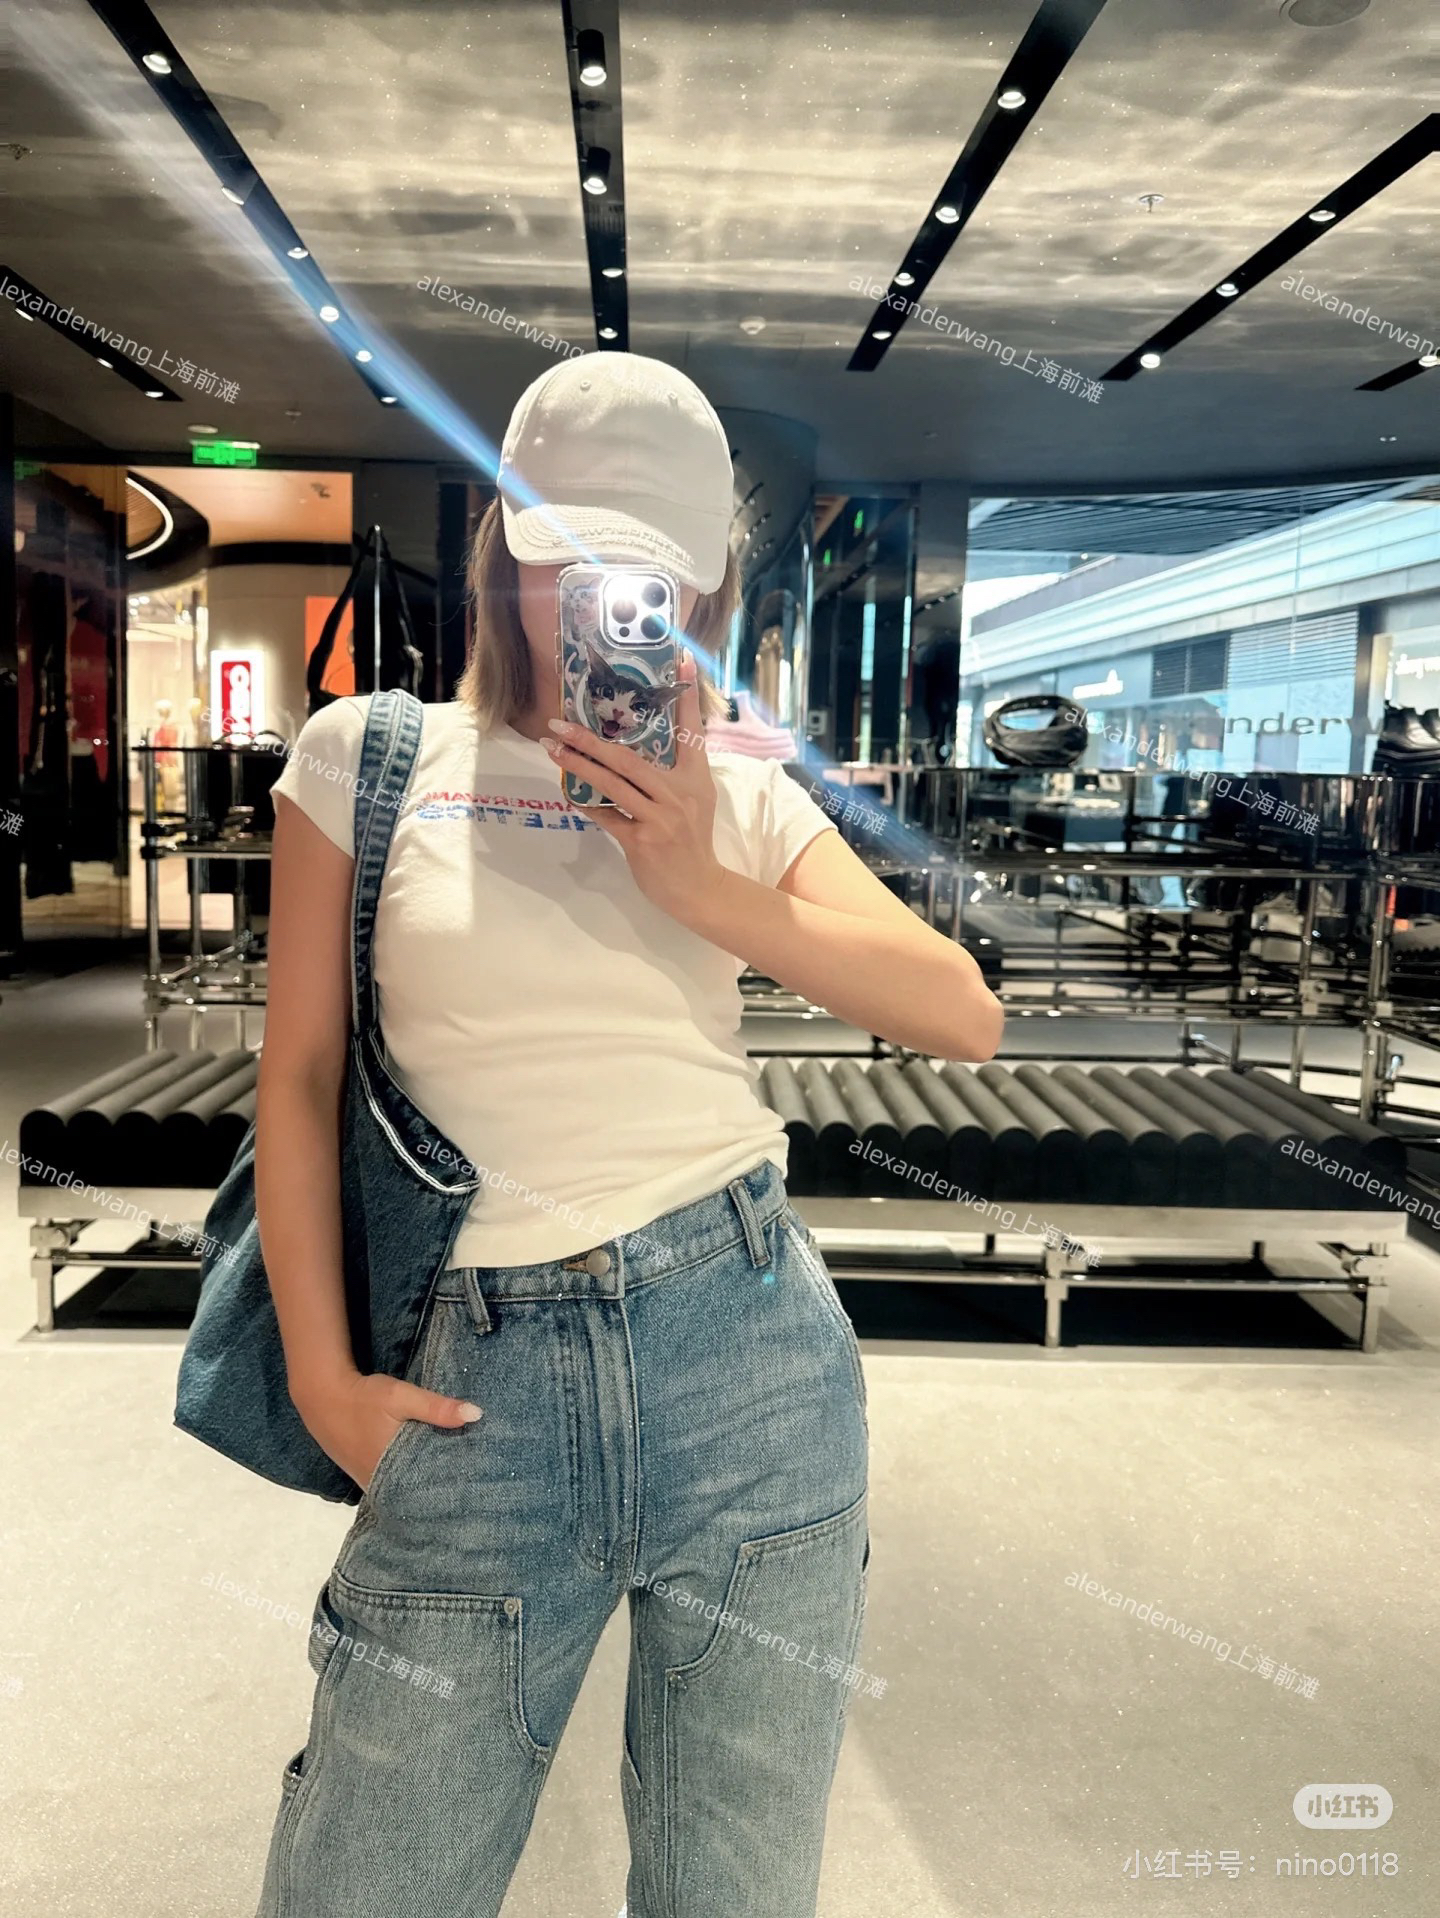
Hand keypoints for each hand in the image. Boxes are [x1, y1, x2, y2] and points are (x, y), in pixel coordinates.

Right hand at [291, 1369, 481, 1490]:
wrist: (323, 1397)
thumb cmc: (364, 1398)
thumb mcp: (401, 1396)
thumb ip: (436, 1407)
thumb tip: (477, 1414)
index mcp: (392, 1470)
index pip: (430, 1489)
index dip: (454, 1488)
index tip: (479, 1485)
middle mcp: (380, 1483)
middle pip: (418, 1493)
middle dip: (442, 1489)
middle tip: (474, 1485)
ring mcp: (370, 1482)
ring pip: (404, 1490)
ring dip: (425, 1485)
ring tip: (458, 1482)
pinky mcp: (365, 1476)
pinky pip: (392, 1485)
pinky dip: (409, 1480)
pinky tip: (427, 1474)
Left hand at [544, 649, 730, 928]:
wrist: (699, 888)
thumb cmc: (692, 841)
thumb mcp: (694, 801)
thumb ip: (671, 776)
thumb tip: (633, 750)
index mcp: (695, 778)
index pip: (691, 731)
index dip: (686, 697)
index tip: (681, 660)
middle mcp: (679, 793)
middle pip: (629, 757)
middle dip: (590, 738)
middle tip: (561, 722)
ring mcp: (660, 817)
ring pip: (612, 783)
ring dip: (578, 765)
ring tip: (552, 749)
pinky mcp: (642, 840)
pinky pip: (606, 816)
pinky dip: (586, 803)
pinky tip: (567, 792)